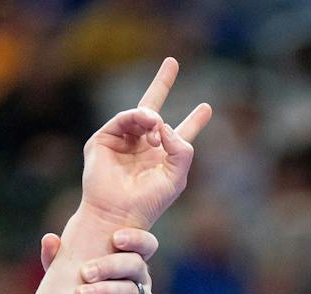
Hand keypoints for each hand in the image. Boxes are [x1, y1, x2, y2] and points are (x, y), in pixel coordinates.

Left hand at [42, 228, 158, 293]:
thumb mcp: (68, 281)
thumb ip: (59, 261)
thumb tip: (49, 238)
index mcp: (127, 262)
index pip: (143, 244)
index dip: (135, 239)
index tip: (116, 239)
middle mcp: (140, 279)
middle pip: (135, 264)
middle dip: (110, 266)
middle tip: (86, 273)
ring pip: (130, 290)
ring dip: (105, 291)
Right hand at [80, 57, 211, 230]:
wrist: (118, 214)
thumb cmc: (148, 202)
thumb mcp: (176, 177)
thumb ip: (182, 149)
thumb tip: (165, 124)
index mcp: (162, 158)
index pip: (180, 134)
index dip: (194, 121)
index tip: (207, 108)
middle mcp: (142, 147)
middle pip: (154, 110)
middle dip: (162, 84)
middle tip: (173, 61)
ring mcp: (122, 142)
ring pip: (141, 115)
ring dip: (151, 116)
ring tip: (156, 123)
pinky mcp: (104, 140)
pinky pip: (123, 119)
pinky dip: (136, 118)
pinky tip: (149, 123)